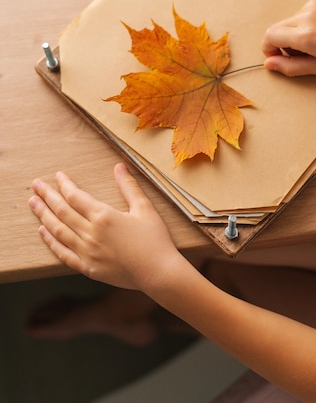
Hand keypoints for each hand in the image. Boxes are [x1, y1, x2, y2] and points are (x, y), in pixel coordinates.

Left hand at [29, 163, 181, 292]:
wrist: (158, 272)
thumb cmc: (155, 239)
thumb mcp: (144, 208)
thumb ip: (129, 186)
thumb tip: (119, 166)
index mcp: (104, 216)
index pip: (76, 196)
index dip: (64, 185)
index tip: (57, 176)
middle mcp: (91, 233)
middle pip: (62, 211)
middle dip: (47, 196)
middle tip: (36, 185)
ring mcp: (87, 252)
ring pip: (58, 230)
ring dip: (44, 215)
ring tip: (33, 203)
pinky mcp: (88, 268)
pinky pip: (63, 253)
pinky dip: (50, 242)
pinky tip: (43, 231)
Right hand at [262, 0, 315, 75]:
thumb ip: (291, 66)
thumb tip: (269, 64)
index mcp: (306, 36)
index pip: (270, 36)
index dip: (269, 48)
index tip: (278, 56)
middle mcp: (307, 16)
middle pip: (277, 27)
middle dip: (282, 41)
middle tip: (301, 52)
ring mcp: (313, 4)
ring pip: (290, 20)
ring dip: (295, 32)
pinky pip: (302, 12)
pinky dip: (306, 22)